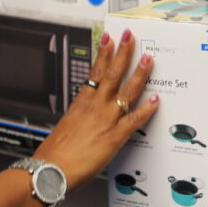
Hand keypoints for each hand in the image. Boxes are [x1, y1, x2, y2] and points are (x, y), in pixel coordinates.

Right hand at [35, 29, 156, 188]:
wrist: (51, 170)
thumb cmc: (56, 152)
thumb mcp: (66, 125)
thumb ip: (80, 116)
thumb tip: (85, 115)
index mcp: (82, 102)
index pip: (95, 71)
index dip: (103, 53)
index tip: (108, 39)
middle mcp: (96, 107)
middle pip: (112, 73)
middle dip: (123, 52)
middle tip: (130, 37)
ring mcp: (107, 119)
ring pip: (127, 90)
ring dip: (139, 72)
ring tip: (147, 58)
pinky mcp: (115, 136)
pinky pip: (135, 119)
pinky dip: (146, 109)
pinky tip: (155, 100)